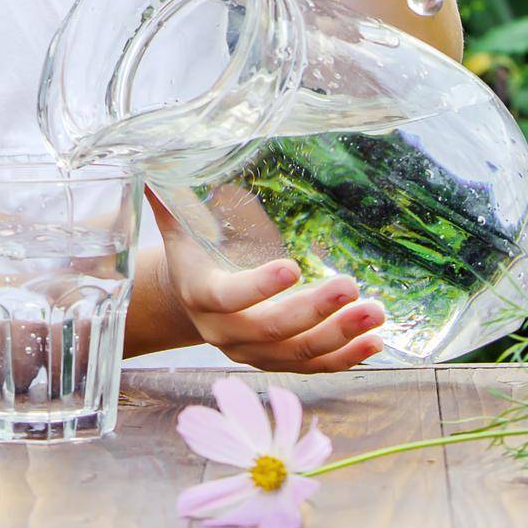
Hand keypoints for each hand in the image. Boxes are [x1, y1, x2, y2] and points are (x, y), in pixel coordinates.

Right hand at [147, 186, 384, 372]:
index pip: (228, 297)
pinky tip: (374, 341)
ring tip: (376, 313)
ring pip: (298, 353)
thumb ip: (170, 196)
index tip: (294, 266)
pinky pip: (313, 367)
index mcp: (201, 294)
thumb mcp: (178, 226)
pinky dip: (345, 358)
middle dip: (314, 311)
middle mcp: (225, 332)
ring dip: (340, 336)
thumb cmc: (191, 253)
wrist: (186, 303)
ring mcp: (253, 353)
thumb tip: (151, 159)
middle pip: (272, 330)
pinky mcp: (276, 363)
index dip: (258, 287)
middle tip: (350, 286)